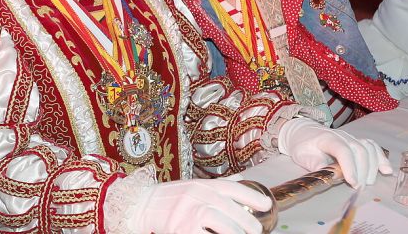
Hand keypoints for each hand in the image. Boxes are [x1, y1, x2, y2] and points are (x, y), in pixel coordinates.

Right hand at [127, 178, 270, 233]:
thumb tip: (240, 179)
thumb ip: (217, 185)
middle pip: (232, 209)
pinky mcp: (181, 229)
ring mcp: (189, 213)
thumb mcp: (193, 185)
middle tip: (255, 231)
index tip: (266, 205)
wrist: (141, 205)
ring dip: (235, 233)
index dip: (252, 196)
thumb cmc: (170, 197)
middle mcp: (197, 196)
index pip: (232, 188)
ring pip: (223, 225)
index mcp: (203, 185)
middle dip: (247, 222)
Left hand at [277, 118, 392, 188]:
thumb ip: (316, 166)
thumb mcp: (302, 156)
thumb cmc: (303, 145)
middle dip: (362, 170)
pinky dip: (381, 158)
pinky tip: (386, 170)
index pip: (342, 150)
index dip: (349, 166)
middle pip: (359, 150)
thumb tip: (329, 176)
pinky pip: (373, 147)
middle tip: (359, 187)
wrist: (303, 132)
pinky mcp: (357, 141)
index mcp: (327, 138)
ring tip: (368, 182)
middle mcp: (342, 136)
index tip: (353, 183)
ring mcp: (351, 137)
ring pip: (368, 148)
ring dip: (372, 166)